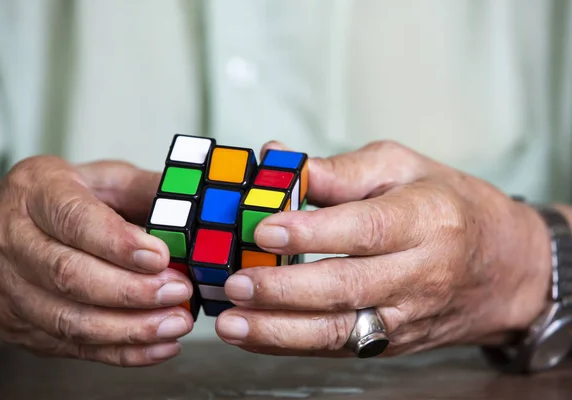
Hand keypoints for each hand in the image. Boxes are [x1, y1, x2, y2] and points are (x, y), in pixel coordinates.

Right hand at [0, 156, 193, 365]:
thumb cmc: (53, 201)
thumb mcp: (98, 178)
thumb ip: (144, 189)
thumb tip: (192, 204)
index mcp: (35, 193)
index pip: (74, 220)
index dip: (118, 243)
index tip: (161, 256)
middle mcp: (12, 241)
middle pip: (69, 275)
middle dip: (131, 290)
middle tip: (178, 292)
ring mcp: (10, 288)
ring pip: (69, 320)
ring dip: (130, 329)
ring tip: (176, 323)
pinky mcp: (19, 326)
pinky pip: (71, 347)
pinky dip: (120, 353)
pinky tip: (158, 346)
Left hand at [215, 140, 552, 356]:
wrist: (505, 266)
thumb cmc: (450, 206)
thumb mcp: (403, 168)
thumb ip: (340, 170)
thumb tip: (278, 160)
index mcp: (427, 219)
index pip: (365, 229)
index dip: (312, 233)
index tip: (264, 229)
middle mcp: (421, 274)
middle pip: (348, 288)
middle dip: (285, 290)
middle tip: (235, 282)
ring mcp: (408, 315)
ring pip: (340, 331)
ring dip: (280, 331)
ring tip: (233, 323)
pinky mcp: (395, 341)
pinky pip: (340, 347)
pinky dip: (293, 344)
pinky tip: (255, 335)